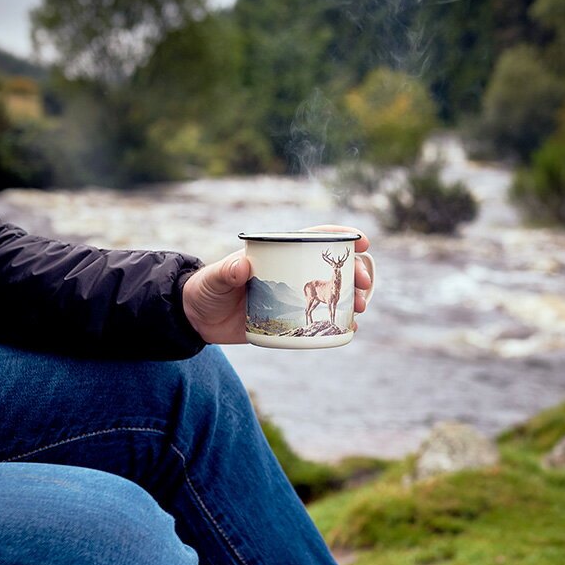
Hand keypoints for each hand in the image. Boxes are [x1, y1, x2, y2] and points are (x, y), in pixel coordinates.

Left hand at [182, 225, 372, 343]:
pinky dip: (341, 321)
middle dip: (357, 272)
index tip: (361, 241)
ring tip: (360, 308)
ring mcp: (295, 295)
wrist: (199, 319)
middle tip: (364, 285)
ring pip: (335, 292)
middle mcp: (292, 271)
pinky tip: (352, 327)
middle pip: (333, 266)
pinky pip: (323, 319)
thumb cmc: (206, 289)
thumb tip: (242, 267)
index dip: (340, 236)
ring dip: (355, 297)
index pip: (314, 238)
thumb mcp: (214, 279)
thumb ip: (225, 272)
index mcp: (277, 252)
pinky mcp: (292, 318)